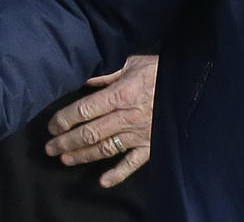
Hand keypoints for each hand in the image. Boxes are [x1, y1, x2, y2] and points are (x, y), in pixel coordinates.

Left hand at [45, 54, 156, 187]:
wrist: (193, 82)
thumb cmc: (161, 69)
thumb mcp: (133, 62)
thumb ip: (107, 73)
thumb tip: (84, 80)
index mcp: (121, 94)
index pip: (84, 110)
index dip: (64, 119)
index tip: (52, 126)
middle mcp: (127, 117)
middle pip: (90, 133)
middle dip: (66, 141)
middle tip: (50, 147)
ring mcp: (140, 133)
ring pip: (105, 148)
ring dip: (82, 155)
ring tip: (65, 159)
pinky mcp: (152, 144)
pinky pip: (132, 163)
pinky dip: (117, 174)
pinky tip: (103, 181)